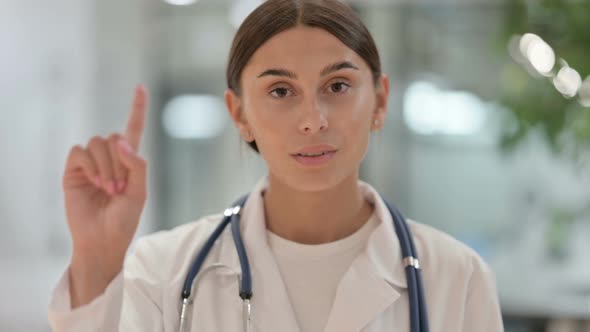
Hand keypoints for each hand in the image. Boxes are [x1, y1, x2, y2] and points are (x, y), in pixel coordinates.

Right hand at [62, 85, 147, 306]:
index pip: (133, 129)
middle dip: (121, 161)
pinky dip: (91, 165)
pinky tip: (96, 183)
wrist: (102, 239)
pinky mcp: (73, 170)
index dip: (136, 108)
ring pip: (99, 142)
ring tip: (109, 189)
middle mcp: (109, 158)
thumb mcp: (140, 192)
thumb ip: (137, 165)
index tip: (140, 87)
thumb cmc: (124, 219)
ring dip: (107, 165)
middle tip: (120, 188)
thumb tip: (121, 142)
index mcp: (129, 161)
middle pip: (115, 136)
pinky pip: (80, 151)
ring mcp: (90, 164)